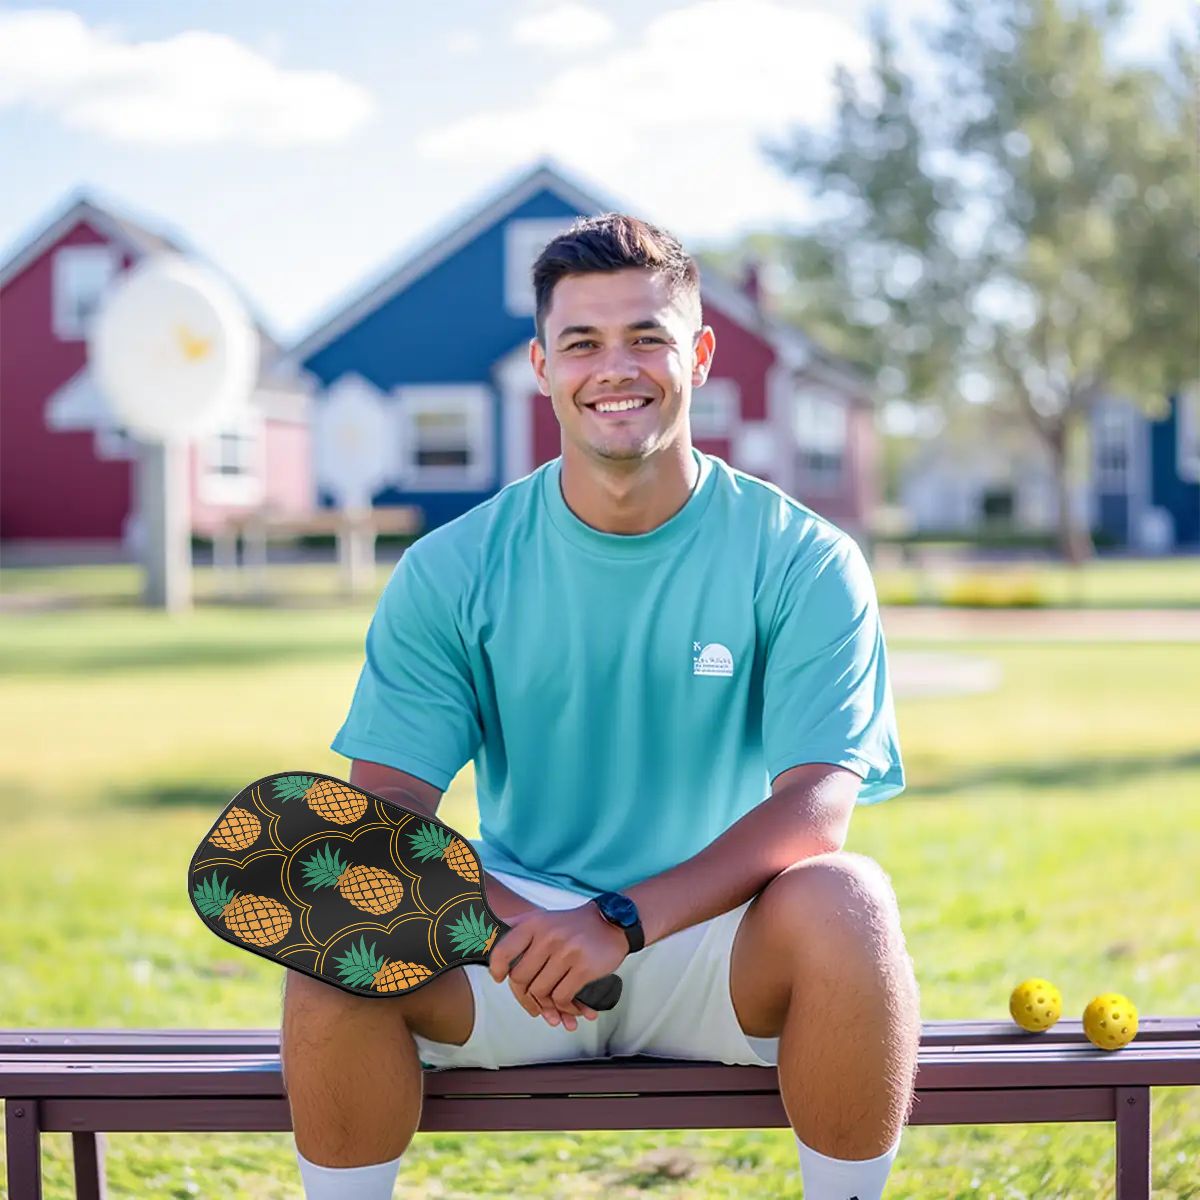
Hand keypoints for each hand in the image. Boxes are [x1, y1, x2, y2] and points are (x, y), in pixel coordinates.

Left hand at [489, 903, 627, 1030]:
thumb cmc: (573, 925)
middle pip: (521, 979)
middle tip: (534, 1004)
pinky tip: (570, 1009)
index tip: (500, 978)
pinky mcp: (584, 968)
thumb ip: (516, 925)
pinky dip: (565, 1009)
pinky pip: (563, 998)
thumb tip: (487, 937)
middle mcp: (548, 937)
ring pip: (541, 992)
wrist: (611, 923)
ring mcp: (566, 952)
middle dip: (525, 996)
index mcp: (534, 925)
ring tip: (553, 1012)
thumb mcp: (543, 917)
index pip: (503, 951)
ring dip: (547, 1007)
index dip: (497, 969)